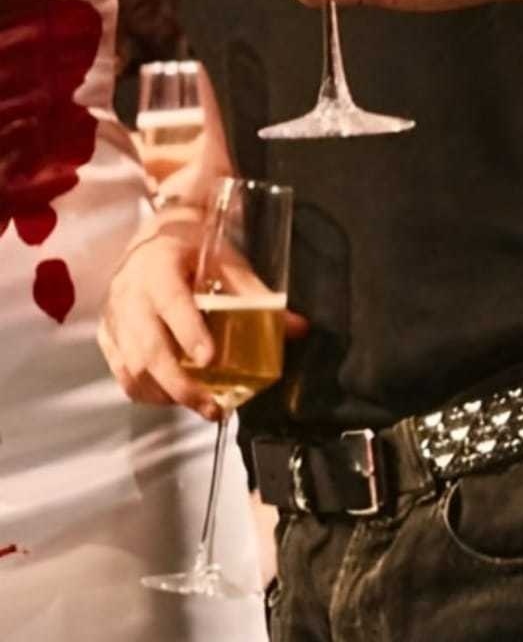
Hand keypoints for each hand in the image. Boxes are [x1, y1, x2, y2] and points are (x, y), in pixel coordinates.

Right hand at [99, 204, 308, 417]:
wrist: (155, 236)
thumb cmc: (192, 246)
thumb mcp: (225, 261)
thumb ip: (256, 295)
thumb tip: (296, 328)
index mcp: (159, 266)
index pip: (171, 302)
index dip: (189, 332)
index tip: (209, 360)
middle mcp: (129, 293)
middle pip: (147, 347)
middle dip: (180, 384)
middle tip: (212, 406)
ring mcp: (114, 316)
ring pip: (131, 367)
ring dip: (165, 394)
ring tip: (199, 405)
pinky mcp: (107, 334)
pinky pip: (121, 372)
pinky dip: (146, 392)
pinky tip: (173, 397)